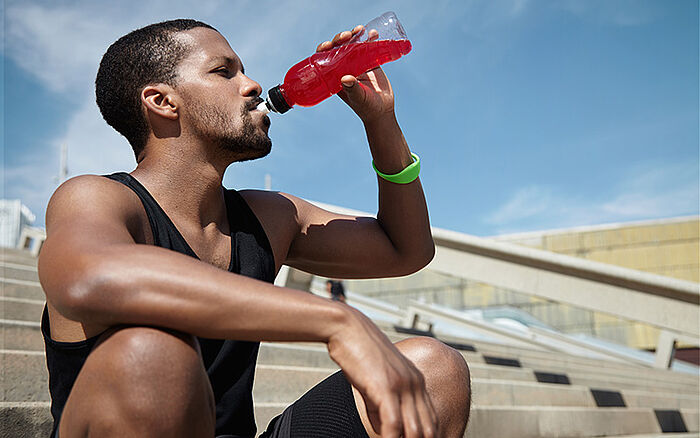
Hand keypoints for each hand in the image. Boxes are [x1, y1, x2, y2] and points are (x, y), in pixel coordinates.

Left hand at [316, 26, 395, 123]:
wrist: (382, 111)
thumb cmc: (367, 107)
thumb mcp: (359, 98)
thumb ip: (352, 89)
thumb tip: (345, 78)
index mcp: (335, 76)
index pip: (324, 58)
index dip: (324, 49)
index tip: (328, 45)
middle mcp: (344, 67)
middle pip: (338, 47)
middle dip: (340, 39)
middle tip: (347, 36)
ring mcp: (357, 63)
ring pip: (352, 44)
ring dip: (354, 34)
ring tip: (360, 30)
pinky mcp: (370, 62)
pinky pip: (369, 47)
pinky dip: (370, 39)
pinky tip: (373, 33)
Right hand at [327, 306, 438, 437]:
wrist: (347, 327)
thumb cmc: (357, 352)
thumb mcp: (376, 380)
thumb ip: (382, 404)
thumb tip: (386, 430)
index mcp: (416, 381)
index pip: (432, 420)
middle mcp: (415, 384)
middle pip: (429, 429)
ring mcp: (403, 385)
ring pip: (416, 431)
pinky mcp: (386, 387)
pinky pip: (394, 424)